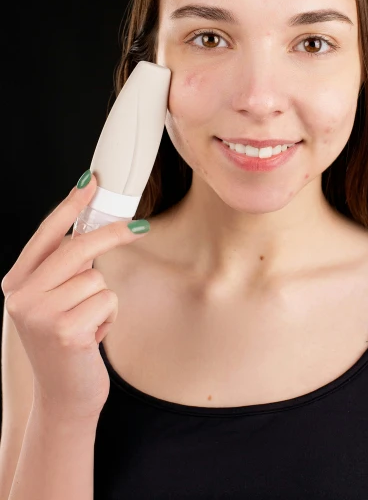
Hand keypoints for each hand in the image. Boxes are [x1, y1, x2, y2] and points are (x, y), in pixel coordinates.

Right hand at [1, 172, 149, 421]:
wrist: (64, 397)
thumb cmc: (65, 343)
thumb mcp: (53, 301)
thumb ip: (63, 267)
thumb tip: (94, 226)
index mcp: (16, 283)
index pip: (45, 234)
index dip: (70, 205)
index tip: (91, 183)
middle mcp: (21, 297)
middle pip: (76, 248)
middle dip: (112, 234)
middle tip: (139, 227)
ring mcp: (41, 315)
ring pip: (96, 277)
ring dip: (103, 298)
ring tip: (88, 321)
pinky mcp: (65, 331)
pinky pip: (106, 300)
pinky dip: (109, 316)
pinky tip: (92, 337)